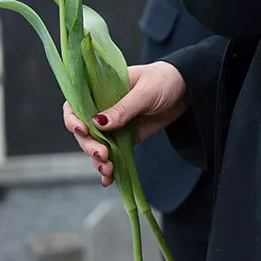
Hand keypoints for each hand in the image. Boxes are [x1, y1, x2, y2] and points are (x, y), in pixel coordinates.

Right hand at [62, 61, 187, 185]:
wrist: (187, 90)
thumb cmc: (164, 80)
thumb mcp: (144, 92)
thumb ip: (123, 108)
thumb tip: (98, 123)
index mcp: (100, 89)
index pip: (75, 104)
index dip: (73, 119)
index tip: (83, 131)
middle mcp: (102, 108)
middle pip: (84, 131)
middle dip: (89, 146)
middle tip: (102, 155)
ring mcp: (114, 126)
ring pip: (96, 146)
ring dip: (97, 161)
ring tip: (108, 170)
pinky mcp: (126, 139)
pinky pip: (113, 154)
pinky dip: (110, 168)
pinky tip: (109, 179)